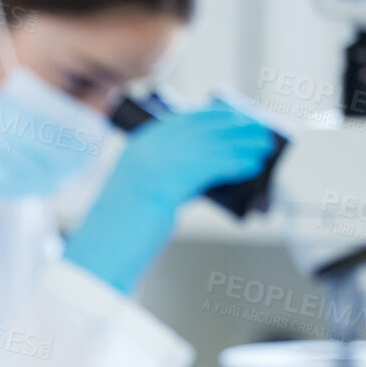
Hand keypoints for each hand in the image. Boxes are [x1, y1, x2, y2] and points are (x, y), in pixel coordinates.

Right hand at [64, 101, 277, 292]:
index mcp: (138, 146)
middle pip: (202, 127)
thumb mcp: (144, 193)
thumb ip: (171, 180)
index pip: (183, 119)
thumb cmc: (122, 231)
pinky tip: (251, 167)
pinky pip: (214, 164)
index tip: (233, 117)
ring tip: (262, 147)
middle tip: (257, 128)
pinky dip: (237, 163)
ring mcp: (158, 162)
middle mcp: (148, 147)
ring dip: (243, 143)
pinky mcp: (172, 180)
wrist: (103, 250)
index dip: (212, 116)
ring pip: (212, 143)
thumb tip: (205, 180)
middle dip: (234, 126)